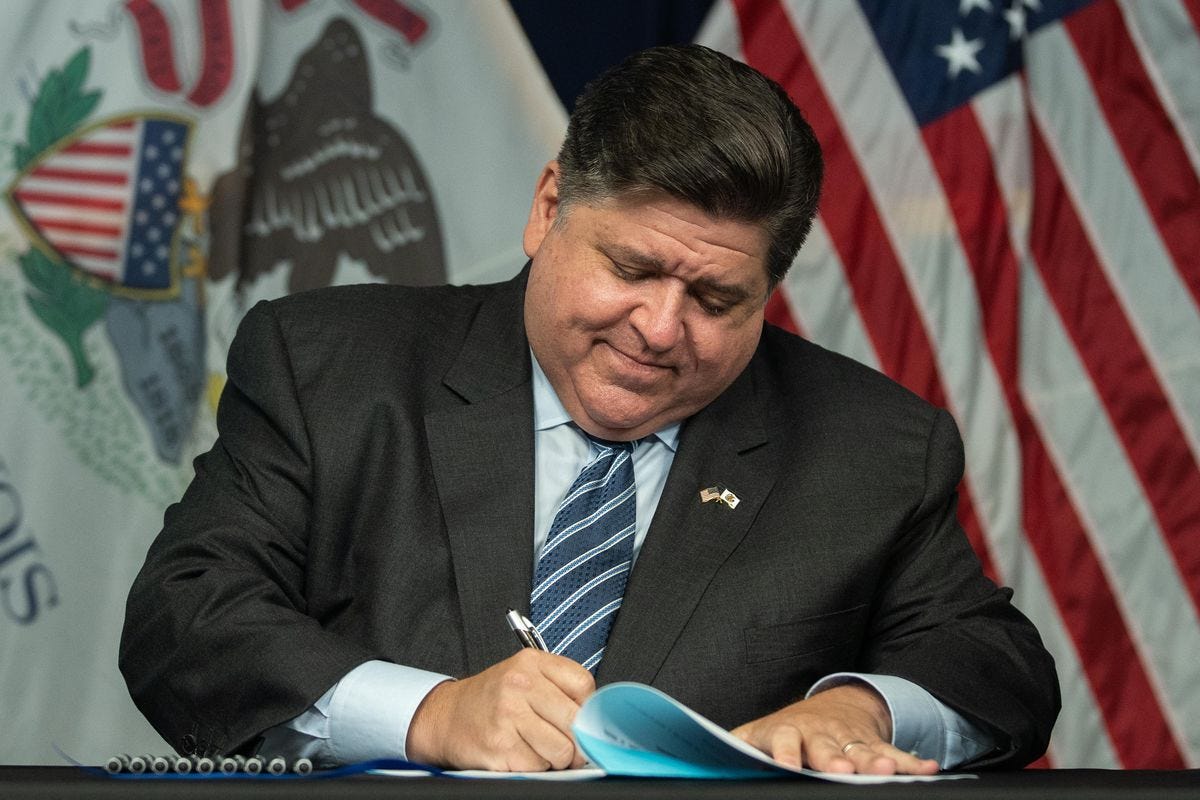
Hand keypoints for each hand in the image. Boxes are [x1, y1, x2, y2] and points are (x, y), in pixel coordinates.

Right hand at [405, 649, 594, 770]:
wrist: (445, 717)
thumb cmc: (491, 699)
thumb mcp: (524, 676)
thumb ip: (559, 688)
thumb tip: (594, 720)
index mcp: (531, 663)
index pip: (584, 685)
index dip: (588, 708)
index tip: (580, 719)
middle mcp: (520, 684)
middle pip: (576, 721)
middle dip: (575, 741)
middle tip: (565, 744)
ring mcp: (508, 715)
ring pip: (561, 750)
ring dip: (554, 758)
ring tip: (537, 747)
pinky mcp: (500, 746)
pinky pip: (538, 767)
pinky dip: (534, 767)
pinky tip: (519, 753)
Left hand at [730, 684, 939, 774]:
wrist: (829, 707)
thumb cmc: (784, 731)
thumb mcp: (756, 735)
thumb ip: (736, 746)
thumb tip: (703, 759)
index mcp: (787, 732)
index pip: (783, 740)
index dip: (785, 754)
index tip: (786, 766)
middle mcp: (821, 735)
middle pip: (828, 748)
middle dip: (835, 760)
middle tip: (841, 771)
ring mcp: (849, 739)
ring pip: (863, 752)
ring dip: (876, 761)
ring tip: (887, 770)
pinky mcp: (874, 744)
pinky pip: (896, 754)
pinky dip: (913, 762)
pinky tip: (929, 769)